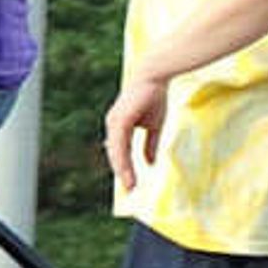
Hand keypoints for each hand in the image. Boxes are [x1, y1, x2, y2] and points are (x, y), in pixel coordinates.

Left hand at [103, 73, 168, 199]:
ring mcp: (114, 123)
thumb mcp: (154, 126)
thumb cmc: (153, 96)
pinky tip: (129, 171)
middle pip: (115, 155)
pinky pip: (120, 147)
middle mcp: (113, 125)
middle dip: (122, 173)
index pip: (120, 151)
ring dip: (123, 171)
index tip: (132, 183)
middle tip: (130, 189)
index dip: (125, 167)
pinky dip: (123, 161)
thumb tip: (150, 164)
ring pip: (116, 154)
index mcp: (119, 126)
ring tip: (130, 186)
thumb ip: (150, 144)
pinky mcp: (118, 121)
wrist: (154, 77)